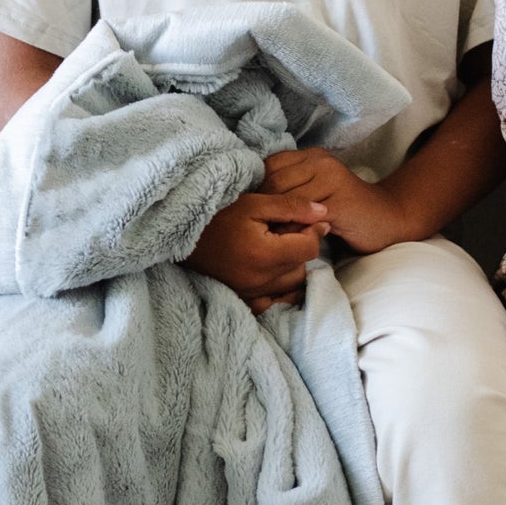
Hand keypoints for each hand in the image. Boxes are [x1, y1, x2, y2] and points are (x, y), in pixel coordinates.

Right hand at [184, 191, 328, 311]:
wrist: (182, 234)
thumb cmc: (218, 214)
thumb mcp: (255, 203)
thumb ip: (292, 207)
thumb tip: (323, 213)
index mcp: (265, 255)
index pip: (309, 249)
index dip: (311, 232)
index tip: (300, 220)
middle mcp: (260, 280)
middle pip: (302, 268)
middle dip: (299, 249)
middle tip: (283, 232)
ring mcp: (251, 294)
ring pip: (290, 285)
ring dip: (290, 267)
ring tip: (275, 249)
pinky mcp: (243, 300)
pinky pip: (273, 301)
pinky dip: (277, 288)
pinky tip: (268, 271)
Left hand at [261, 148, 412, 253]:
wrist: (388, 219)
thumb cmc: (346, 209)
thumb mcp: (315, 192)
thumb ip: (291, 188)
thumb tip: (252, 200)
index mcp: (312, 156)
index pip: (270, 166)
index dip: (259, 189)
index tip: (259, 211)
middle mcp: (322, 162)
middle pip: (275, 182)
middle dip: (266, 207)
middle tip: (265, 227)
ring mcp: (333, 180)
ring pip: (288, 199)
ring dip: (279, 221)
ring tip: (278, 235)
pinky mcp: (341, 203)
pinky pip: (306, 216)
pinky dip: (296, 230)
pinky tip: (295, 239)